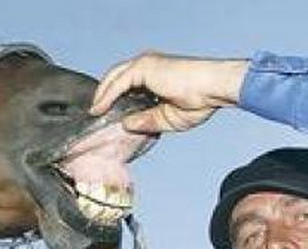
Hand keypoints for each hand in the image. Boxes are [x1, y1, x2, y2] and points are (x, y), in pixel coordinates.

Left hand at [90, 52, 248, 133]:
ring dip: (101, 95)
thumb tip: (125, 125)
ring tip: (93, 112)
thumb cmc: (200, 101)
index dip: (113, 98)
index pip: (127, 84)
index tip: (104, 113)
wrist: (214, 88)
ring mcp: (145, 64)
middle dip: (103, 94)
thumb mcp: (166, 118)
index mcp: (155, 75)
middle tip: (94, 112)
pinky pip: (118, 83)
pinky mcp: (143, 67)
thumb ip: (145, 121)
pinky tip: (99, 108)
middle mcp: (148, 65)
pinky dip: (106, 95)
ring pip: (114, 78)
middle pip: (116, 78)